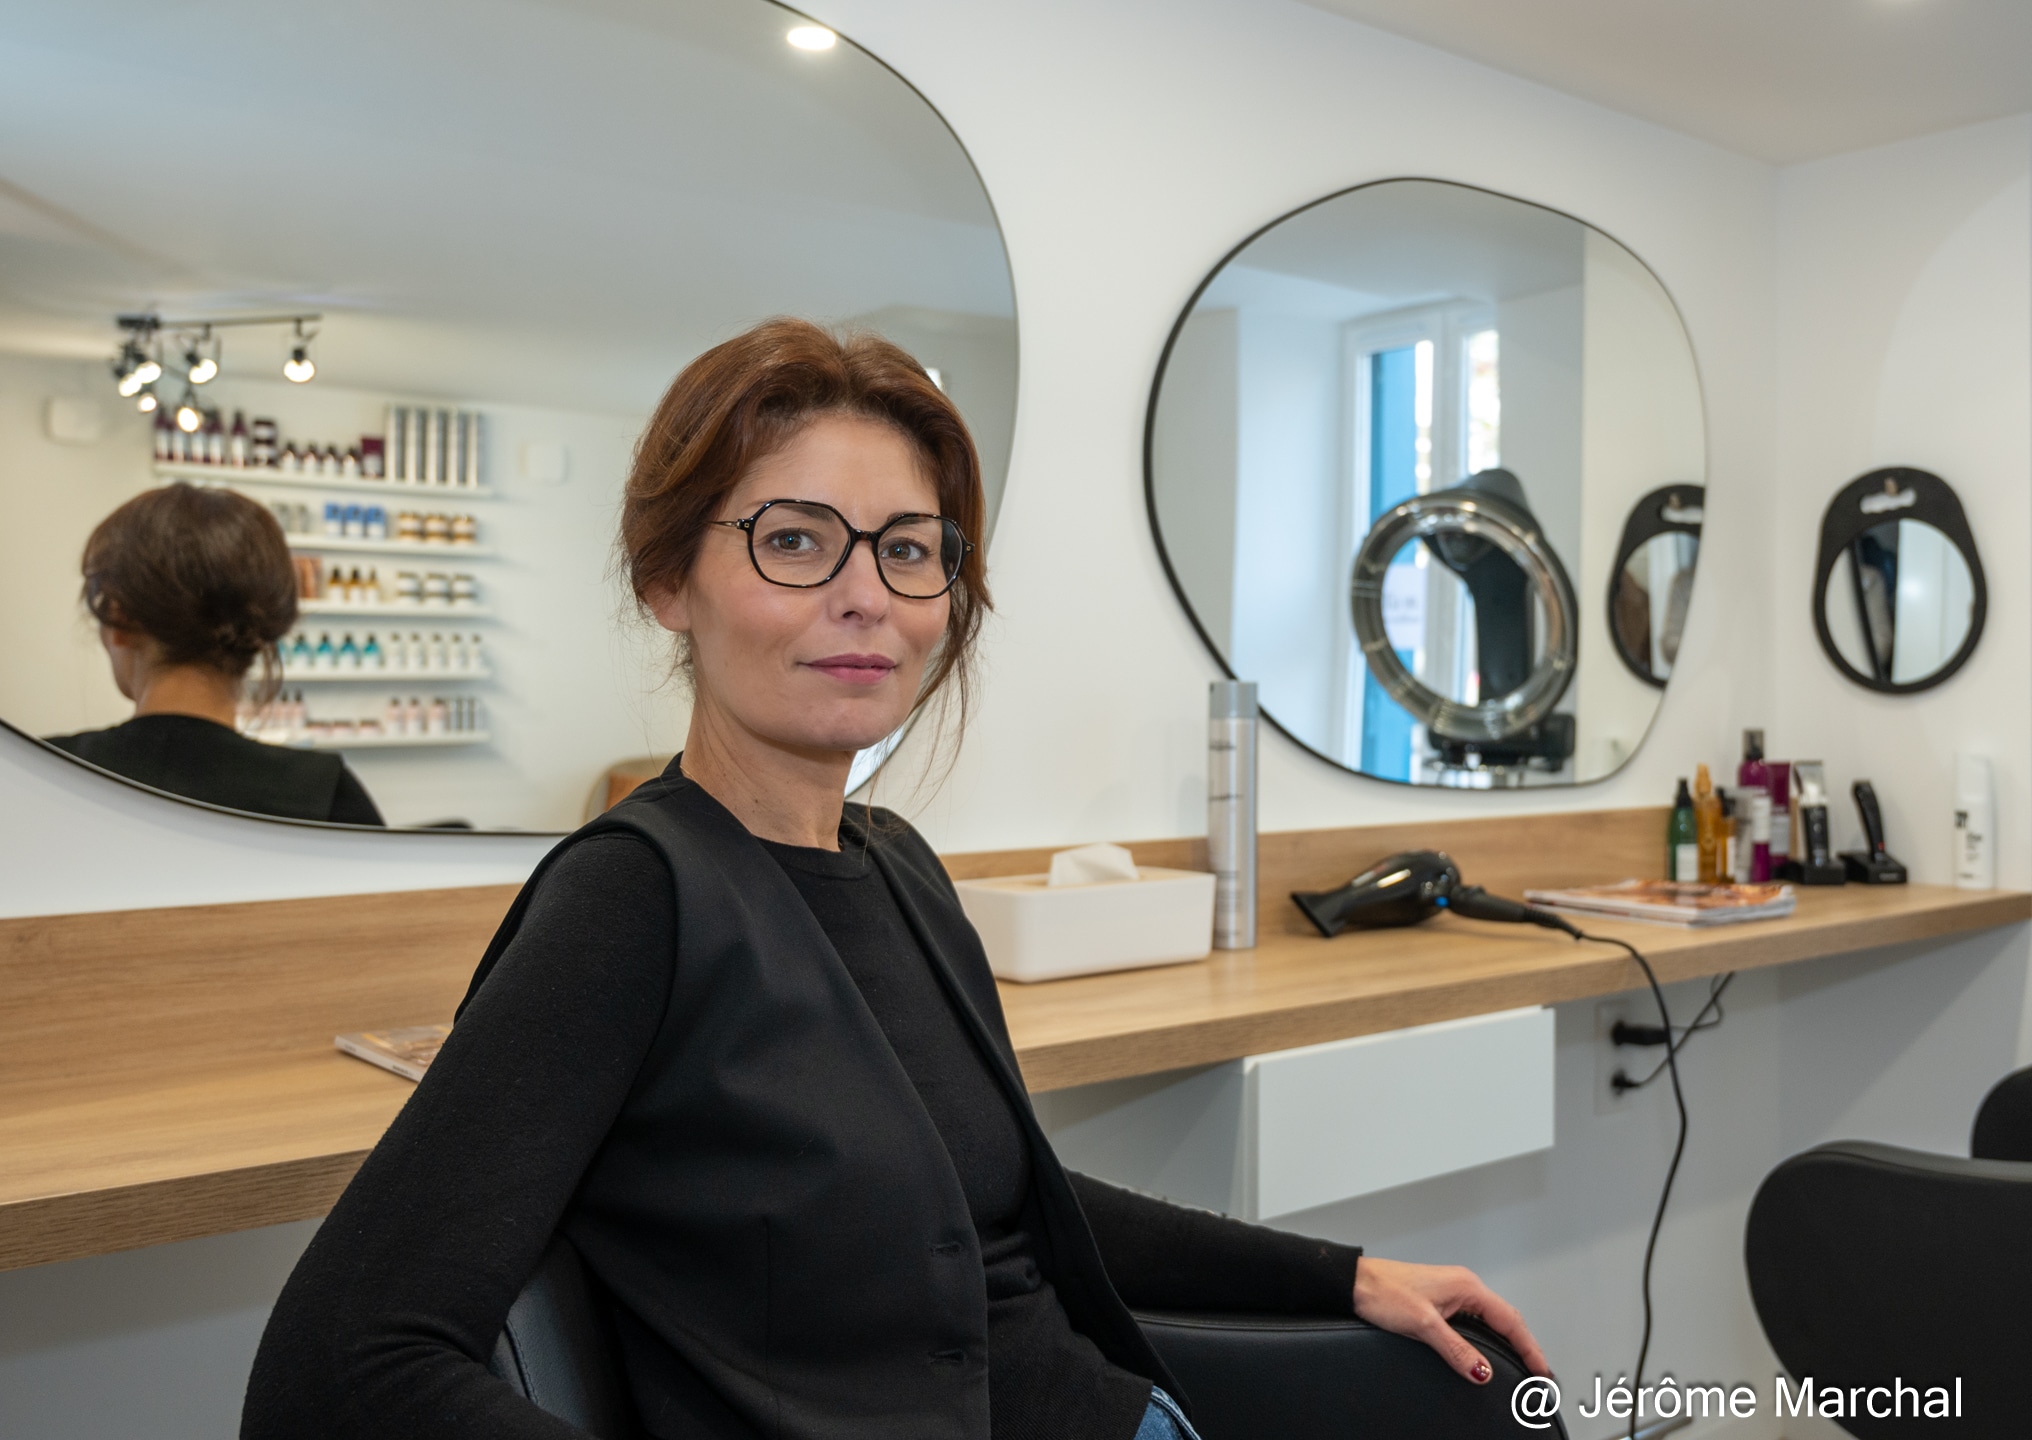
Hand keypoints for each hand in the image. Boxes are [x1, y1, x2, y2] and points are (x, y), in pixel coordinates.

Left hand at [1352, 1256, 1549, 1382]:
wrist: (1354, 1282)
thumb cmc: (1383, 1292)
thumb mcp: (1423, 1325)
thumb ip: (1456, 1350)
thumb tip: (1483, 1372)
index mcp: (1467, 1287)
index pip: (1510, 1321)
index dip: (1530, 1348)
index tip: (1542, 1371)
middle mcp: (1464, 1286)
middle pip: (1506, 1319)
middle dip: (1525, 1346)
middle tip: (1538, 1374)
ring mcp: (1453, 1291)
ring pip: (1491, 1319)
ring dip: (1508, 1341)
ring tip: (1521, 1364)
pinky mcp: (1441, 1299)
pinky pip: (1476, 1319)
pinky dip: (1489, 1336)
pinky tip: (1488, 1350)